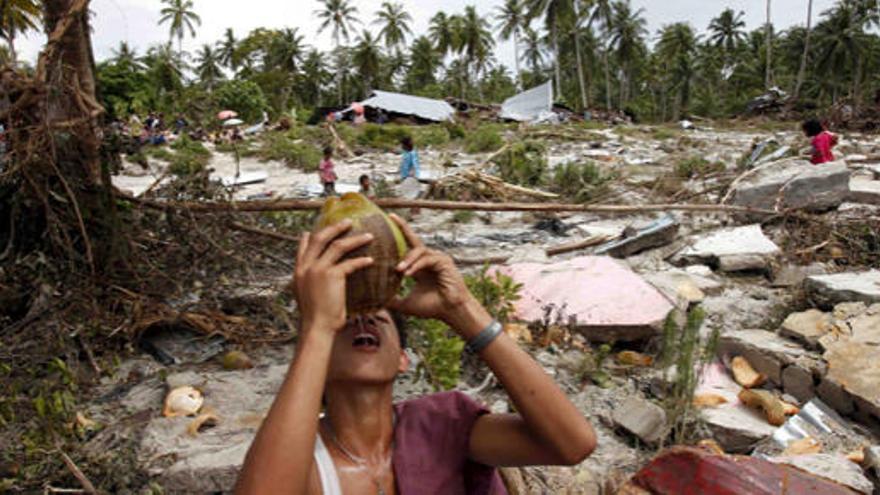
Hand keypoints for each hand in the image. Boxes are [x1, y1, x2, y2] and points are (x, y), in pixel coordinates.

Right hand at [293, 220, 373, 333]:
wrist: (317, 327)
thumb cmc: (315, 317)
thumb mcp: (306, 296)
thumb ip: (308, 282)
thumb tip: (315, 276)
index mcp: (299, 271)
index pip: (304, 248)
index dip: (310, 237)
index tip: (314, 230)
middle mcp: (307, 266)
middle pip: (321, 238)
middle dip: (335, 227)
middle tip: (348, 221)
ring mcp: (318, 269)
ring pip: (338, 246)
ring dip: (355, 239)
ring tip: (369, 236)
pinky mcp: (332, 275)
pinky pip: (350, 263)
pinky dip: (361, 261)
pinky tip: (370, 260)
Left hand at [388, 214, 489, 336]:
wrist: (451, 312)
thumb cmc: (433, 308)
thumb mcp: (407, 303)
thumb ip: (393, 300)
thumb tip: (376, 302)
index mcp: (421, 266)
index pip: (409, 245)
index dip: (401, 231)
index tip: (389, 218)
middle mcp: (429, 259)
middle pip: (414, 240)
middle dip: (403, 229)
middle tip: (390, 220)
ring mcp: (438, 258)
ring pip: (419, 251)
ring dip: (407, 260)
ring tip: (399, 271)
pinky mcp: (444, 261)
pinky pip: (427, 259)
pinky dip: (416, 265)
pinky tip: (408, 273)